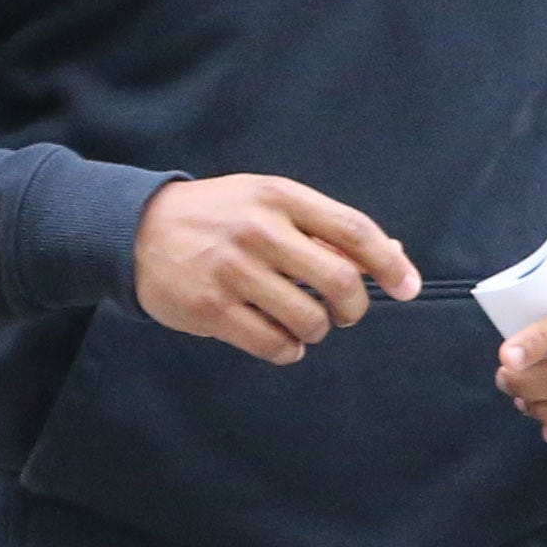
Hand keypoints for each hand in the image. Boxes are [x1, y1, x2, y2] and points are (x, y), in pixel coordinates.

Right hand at [133, 175, 422, 364]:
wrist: (138, 229)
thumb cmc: (219, 215)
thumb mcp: (269, 201)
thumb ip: (325, 227)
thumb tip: (394, 255)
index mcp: (280, 196)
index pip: (353, 230)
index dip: (389, 263)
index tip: (408, 287)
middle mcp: (260, 230)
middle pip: (339, 281)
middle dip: (354, 308)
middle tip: (345, 313)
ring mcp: (234, 270)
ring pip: (309, 320)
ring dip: (318, 331)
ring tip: (304, 323)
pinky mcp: (212, 308)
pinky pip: (273, 344)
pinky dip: (289, 350)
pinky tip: (282, 340)